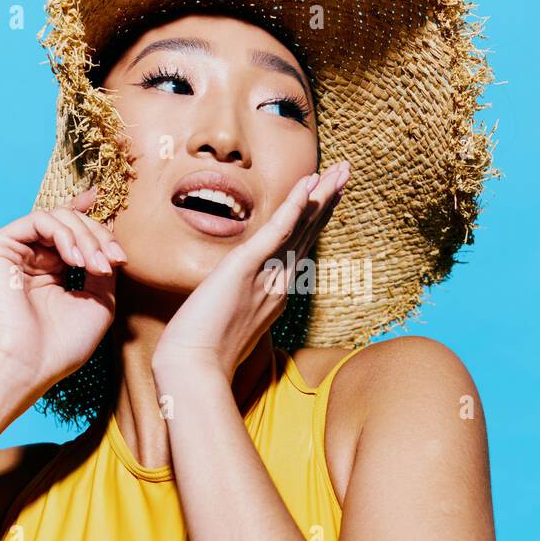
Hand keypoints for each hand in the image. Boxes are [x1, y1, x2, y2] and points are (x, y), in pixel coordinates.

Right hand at [0, 187, 127, 393]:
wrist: (26, 364)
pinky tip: (75, 261)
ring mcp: (14, 251)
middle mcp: (31, 257)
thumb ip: (103, 269)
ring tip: (97, 267)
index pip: (69, 231)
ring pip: (57, 217)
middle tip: (115, 261)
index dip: (87, 214)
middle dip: (100, 237)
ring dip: (86, 238)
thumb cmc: (61, 345)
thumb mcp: (98, 303)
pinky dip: (64, 234)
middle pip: (70, 221)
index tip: (110, 208)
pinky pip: (38, 220)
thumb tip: (109, 242)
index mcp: (50, 270)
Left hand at [152, 161, 349, 382]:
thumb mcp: (230, 318)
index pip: (299, 245)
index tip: (328, 191)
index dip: (314, 216)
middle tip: (346, 171)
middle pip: (308, 232)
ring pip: (300, 229)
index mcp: (275, 291)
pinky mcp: (246, 268)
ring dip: (320, 196)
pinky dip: (292, 207)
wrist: (193, 369)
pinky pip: (275, 233)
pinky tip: (307, 185)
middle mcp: (279, 282)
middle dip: (328, 199)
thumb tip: (245, 290)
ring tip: (339, 171)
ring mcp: (267, 276)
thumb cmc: (204, 351)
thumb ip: (244, 300)